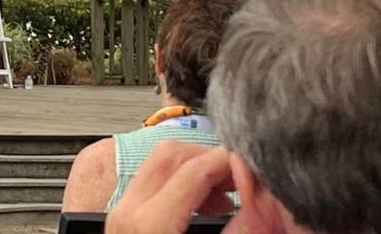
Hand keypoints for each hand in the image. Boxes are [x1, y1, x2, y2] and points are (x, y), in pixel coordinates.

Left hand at [105, 141, 240, 233]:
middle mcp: (127, 209)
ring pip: (157, 163)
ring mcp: (120, 211)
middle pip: (170, 154)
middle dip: (210, 159)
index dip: (229, 162)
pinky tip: (200, 204)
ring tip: (225, 193)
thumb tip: (260, 205)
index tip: (252, 166)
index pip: (193, 168)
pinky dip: (179, 183)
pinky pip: (149, 181)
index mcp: (149, 222)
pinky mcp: (120, 215)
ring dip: (194, 169)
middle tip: (241, 177)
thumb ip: (233, 230)